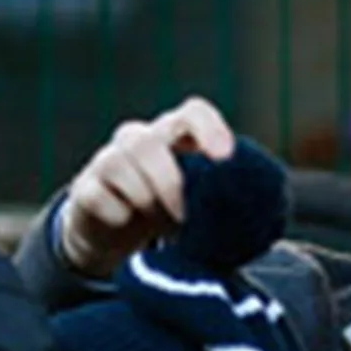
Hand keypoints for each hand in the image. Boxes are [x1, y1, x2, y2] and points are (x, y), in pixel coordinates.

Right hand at [59, 96, 237, 275]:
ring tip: (161, 225)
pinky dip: (118, 214)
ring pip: (121, 163)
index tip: (224, 158)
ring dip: (146, 200)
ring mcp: (109, 161)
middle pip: (149, 141)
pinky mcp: (85, 189)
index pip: (193, 113)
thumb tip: (264, 212)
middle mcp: (141, 140)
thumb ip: (226, 202)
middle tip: (185, 219)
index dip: (209, 129)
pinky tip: (127, 226)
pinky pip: (99, 195)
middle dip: (170, 183)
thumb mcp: (203, 209)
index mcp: (177, 139)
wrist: (118, 236)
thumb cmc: (173, 216)